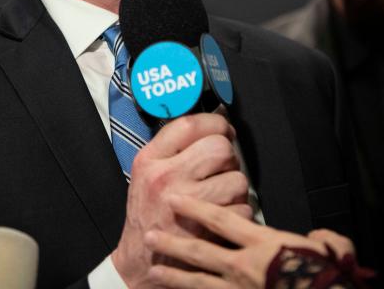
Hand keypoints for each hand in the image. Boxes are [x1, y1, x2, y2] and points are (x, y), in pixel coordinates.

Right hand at [111, 114, 250, 287]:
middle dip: (228, 157)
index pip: (190, 124)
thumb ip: (171, 149)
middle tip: (221, 168)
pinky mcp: (207, 228)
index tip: (222, 129)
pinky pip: (243, 208)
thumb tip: (209, 128)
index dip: (215, 123)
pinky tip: (221, 216)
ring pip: (237, 178)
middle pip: (220, 148)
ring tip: (220, 195)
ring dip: (235, 188)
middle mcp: (167, 177)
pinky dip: (238, 213)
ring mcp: (188, 203)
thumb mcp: (145, 174)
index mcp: (150, 161)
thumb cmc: (147, 217)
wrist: (140, 262)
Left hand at [145, 194, 354, 288]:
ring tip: (154, 268)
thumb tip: (320, 236)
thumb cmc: (329, 277)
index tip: (175, 199)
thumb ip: (321, 238)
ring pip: (198, 281)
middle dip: (172, 241)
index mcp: (265, 245)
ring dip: (174, 273)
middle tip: (149, 233)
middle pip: (200, 250)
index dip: (195, 208)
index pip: (221, 220)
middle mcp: (246, 267)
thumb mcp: (332, 249)